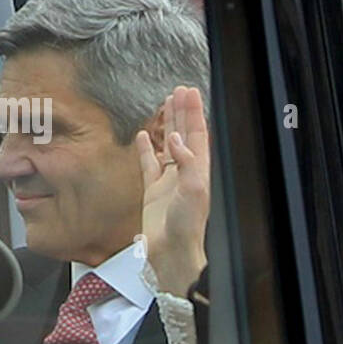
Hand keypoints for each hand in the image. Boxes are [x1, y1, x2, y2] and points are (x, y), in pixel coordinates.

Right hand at [136, 86, 208, 296]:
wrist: (172, 252)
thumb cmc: (187, 227)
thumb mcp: (193, 191)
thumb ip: (186, 163)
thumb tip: (177, 140)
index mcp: (199, 170)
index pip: (198, 134)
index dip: (193, 113)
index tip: (189, 93)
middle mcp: (186, 173)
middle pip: (185, 135)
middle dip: (182, 112)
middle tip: (179, 91)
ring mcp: (169, 181)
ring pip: (168, 145)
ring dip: (168, 125)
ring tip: (165, 104)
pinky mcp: (153, 191)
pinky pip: (149, 164)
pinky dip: (146, 148)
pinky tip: (144, 135)